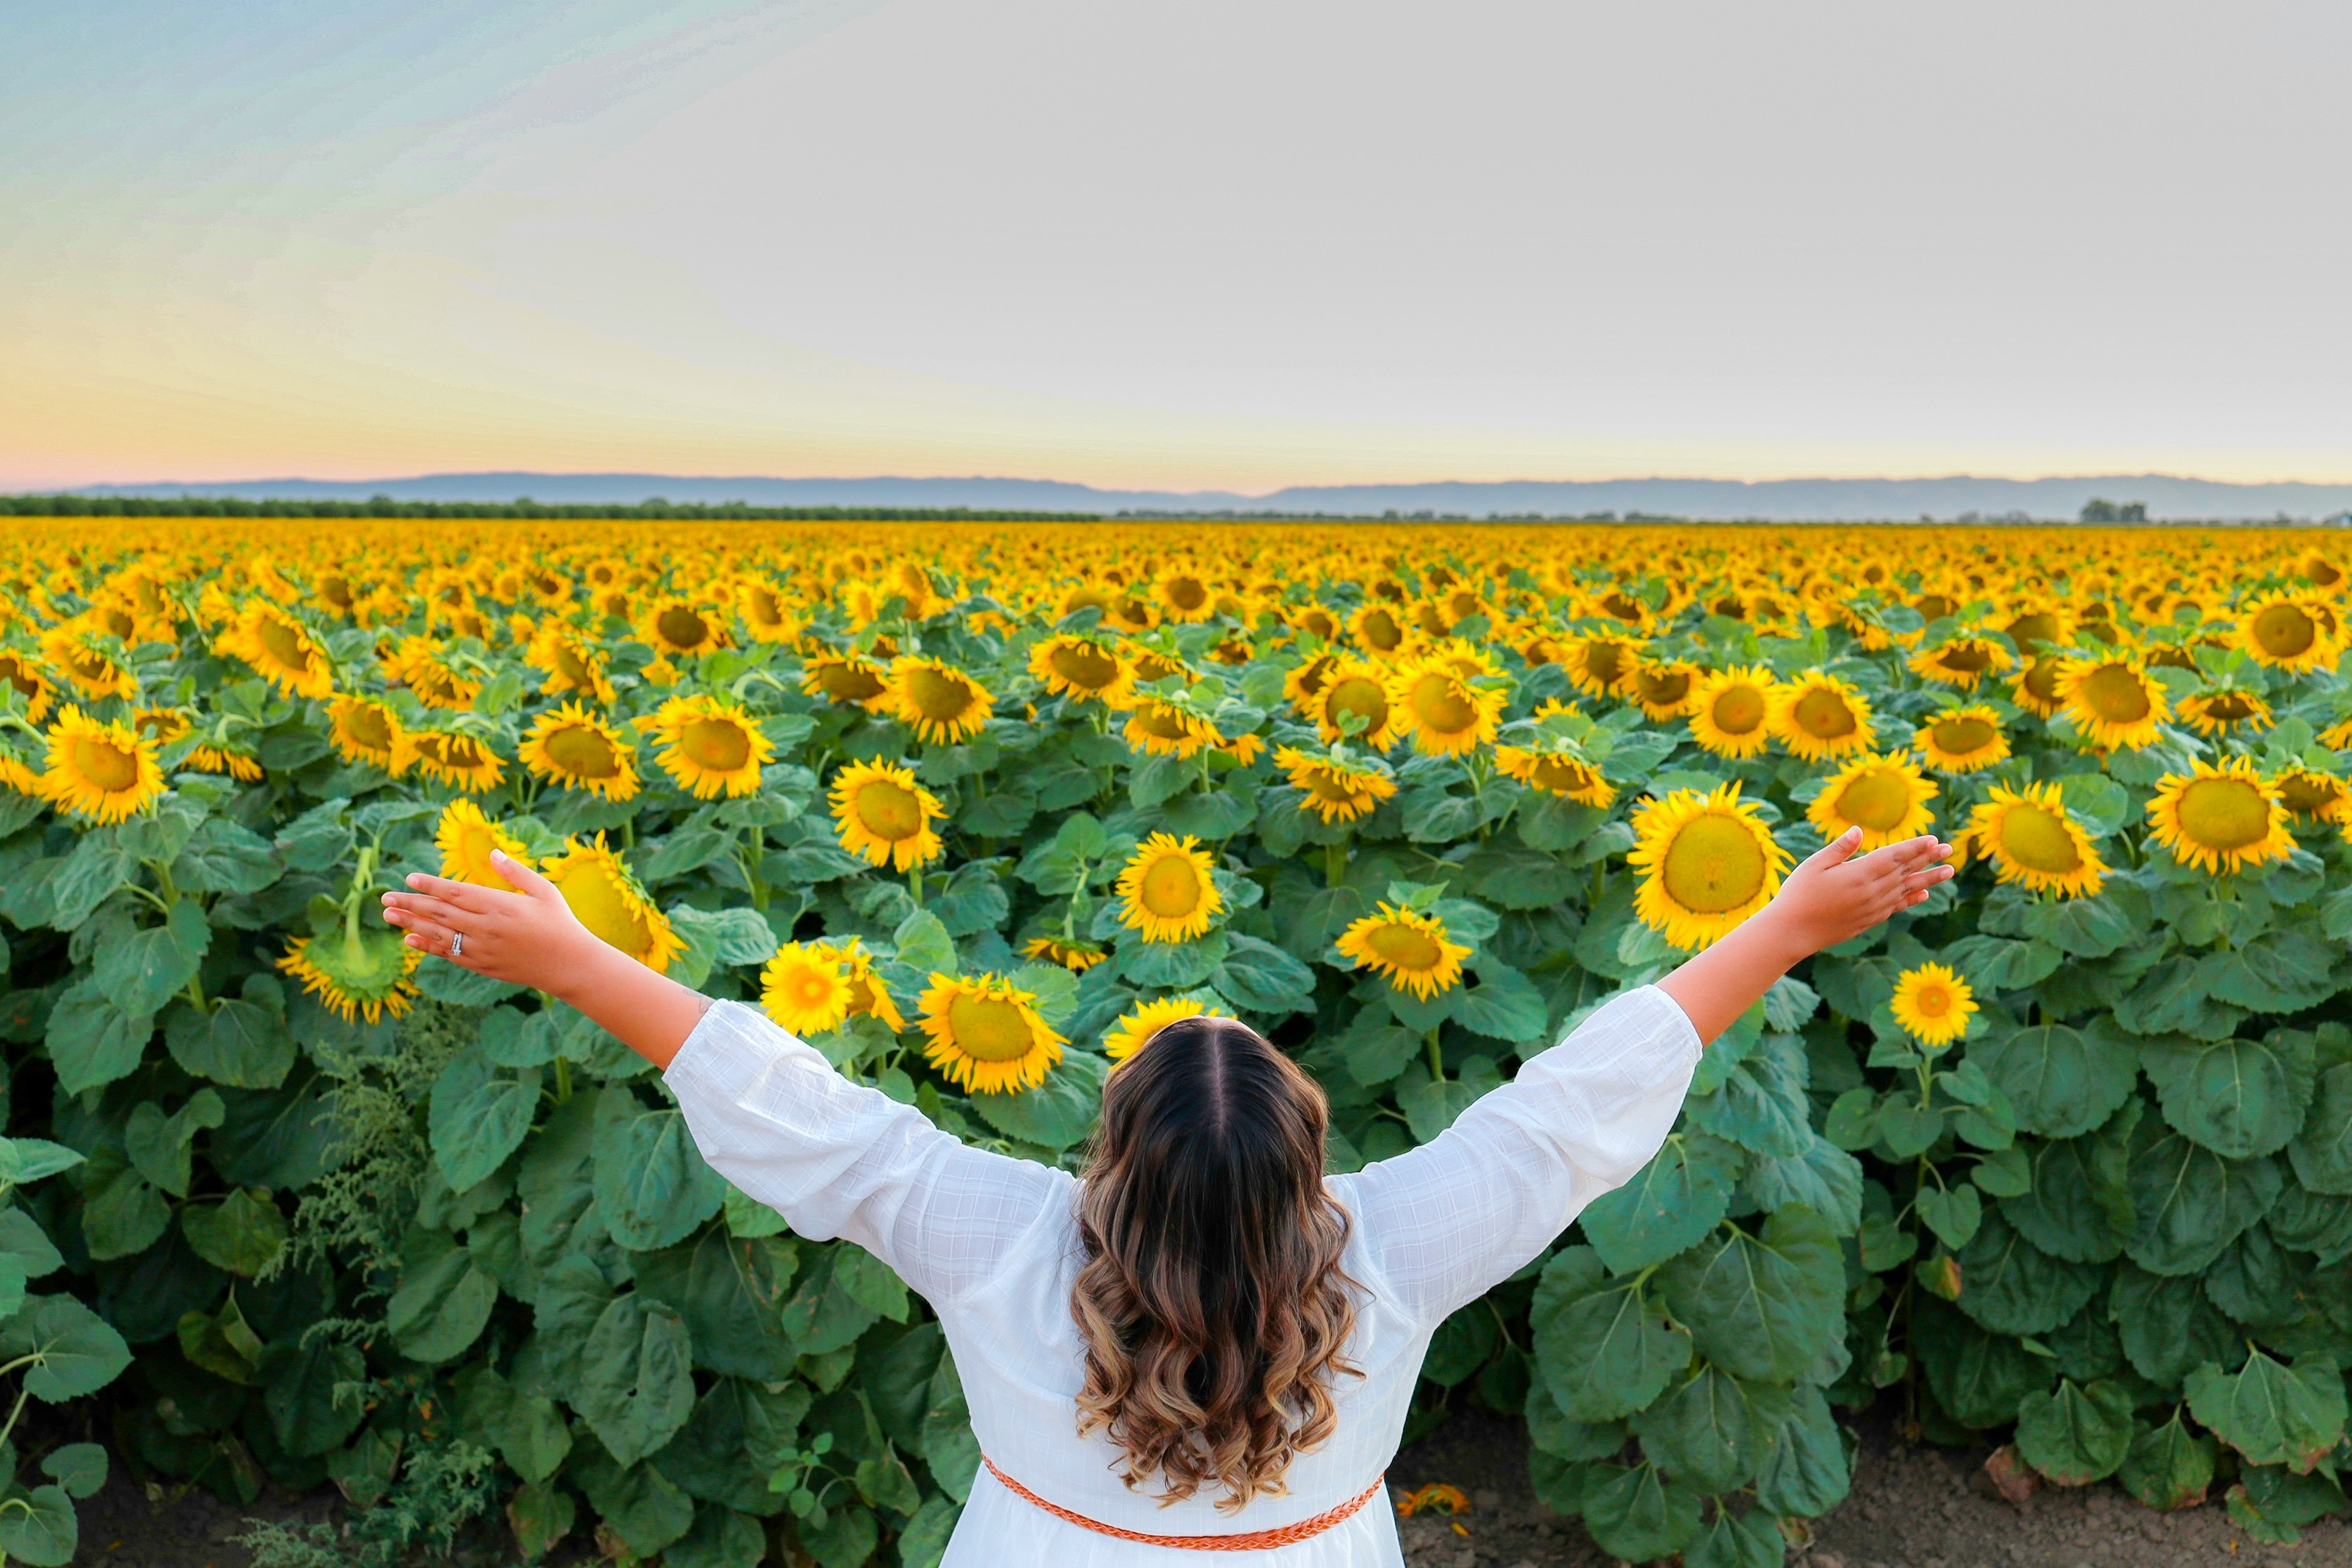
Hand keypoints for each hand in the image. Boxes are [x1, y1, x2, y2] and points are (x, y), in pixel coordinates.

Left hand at [380, 851, 602, 998]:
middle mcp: (486, 928)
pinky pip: (448, 954)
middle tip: (385, 897)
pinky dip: (427, 947)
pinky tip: (410, 939)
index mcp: (500, 905)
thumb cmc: (560, 923)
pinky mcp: (482, 965)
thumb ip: (516, 872)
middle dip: (411, 904)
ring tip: (389, 916)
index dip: (430, 886)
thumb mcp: (544, 891)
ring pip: (438, 934)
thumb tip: (493, 853)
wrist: (569, 964)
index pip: (456, 893)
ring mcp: (482, 949)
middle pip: (440, 913)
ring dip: (411, 924)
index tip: (409, 879)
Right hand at [1766, 828, 1953, 958]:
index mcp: (1859, 874)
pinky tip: (1923, 894)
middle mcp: (1872, 891)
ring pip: (1907, 890)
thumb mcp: (1814, 865)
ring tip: (1948, 871)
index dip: (1915, 847)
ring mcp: (1873, 908)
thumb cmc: (1798, 894)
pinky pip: (1897, 906)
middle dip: (1929, 858)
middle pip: (1906, 871)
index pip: (1895, 856)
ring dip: (1928, 879)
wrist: (1793, 932)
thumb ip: (1840, 849)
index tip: (1933, 839)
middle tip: (1949, 849)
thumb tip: (1859, 830)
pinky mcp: (1869, 920)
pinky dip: (1912, 899)